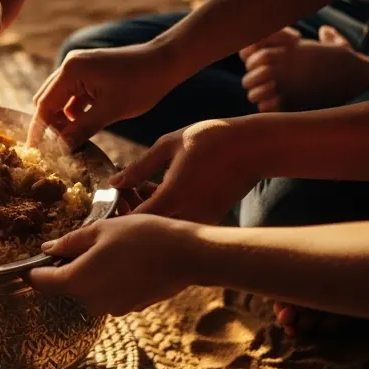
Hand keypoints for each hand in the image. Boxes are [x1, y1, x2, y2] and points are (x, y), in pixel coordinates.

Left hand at [28, 215, 194, 315]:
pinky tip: (125, 261)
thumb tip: (48, 248)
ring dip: (91, 272)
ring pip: (89, 289)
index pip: (41, 282)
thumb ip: (70, 242)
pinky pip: (109, 293)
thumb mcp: (101, 230)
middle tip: (82, 242)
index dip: (33, 269)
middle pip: (66, 286)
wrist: (187, 255)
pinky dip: (110, 280)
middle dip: (68, 267)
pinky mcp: (130, 308)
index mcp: (77, 281)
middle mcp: (91, 301)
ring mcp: (112, 308)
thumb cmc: (141, 236)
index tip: (33, 259)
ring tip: (108, 248)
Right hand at [29, 43, 180, 148]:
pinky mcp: (89, 70)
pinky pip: (73, 94)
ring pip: (60, 98)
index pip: (44, 105)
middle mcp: (70, 65)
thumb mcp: (110, 111)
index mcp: (71, 71)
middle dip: (50, 124)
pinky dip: (74, 110)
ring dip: (63, 118)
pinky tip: (83, 126)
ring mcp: (79, 66)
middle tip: (55, 149)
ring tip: (71, 141)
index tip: (35, 151)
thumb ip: (81, 129)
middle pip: (47, 100)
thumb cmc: (141, 84)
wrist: (165, 62)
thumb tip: (61, 148)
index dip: (39, 130)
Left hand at [111, 119, 261, 223]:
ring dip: (151, 214)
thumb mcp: (169, 145)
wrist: (255, 147)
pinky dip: (169, 213)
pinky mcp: (211, 221)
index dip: (118, 213)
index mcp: (172, 197)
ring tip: (145, 187)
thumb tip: (114, 182)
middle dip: (132, 215)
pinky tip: (165, 190)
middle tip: (126, 193)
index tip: (112, 199)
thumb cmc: (211, 139)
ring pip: (164, 229)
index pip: (133, 220)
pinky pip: (181, 224)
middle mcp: (186, 215)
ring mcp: (201, 221)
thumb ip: (139, 167)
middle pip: (147, 229)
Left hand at [239, 26, 368, 111]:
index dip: (251, 58)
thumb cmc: (348, 63)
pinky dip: (268, 108)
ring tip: (267, 96)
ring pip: (253, 92)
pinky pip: (265, 108)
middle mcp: (283, 65)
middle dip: (252, 79)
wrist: (360, 80)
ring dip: (257, 95)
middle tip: (260, 83)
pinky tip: (277, 106)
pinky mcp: (289, 103)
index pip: (252, 51)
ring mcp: (285, 84)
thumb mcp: (338, 46)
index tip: (259, 64)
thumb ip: (328, 38)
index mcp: (289, 50)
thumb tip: (326, 30)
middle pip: (249, 71)